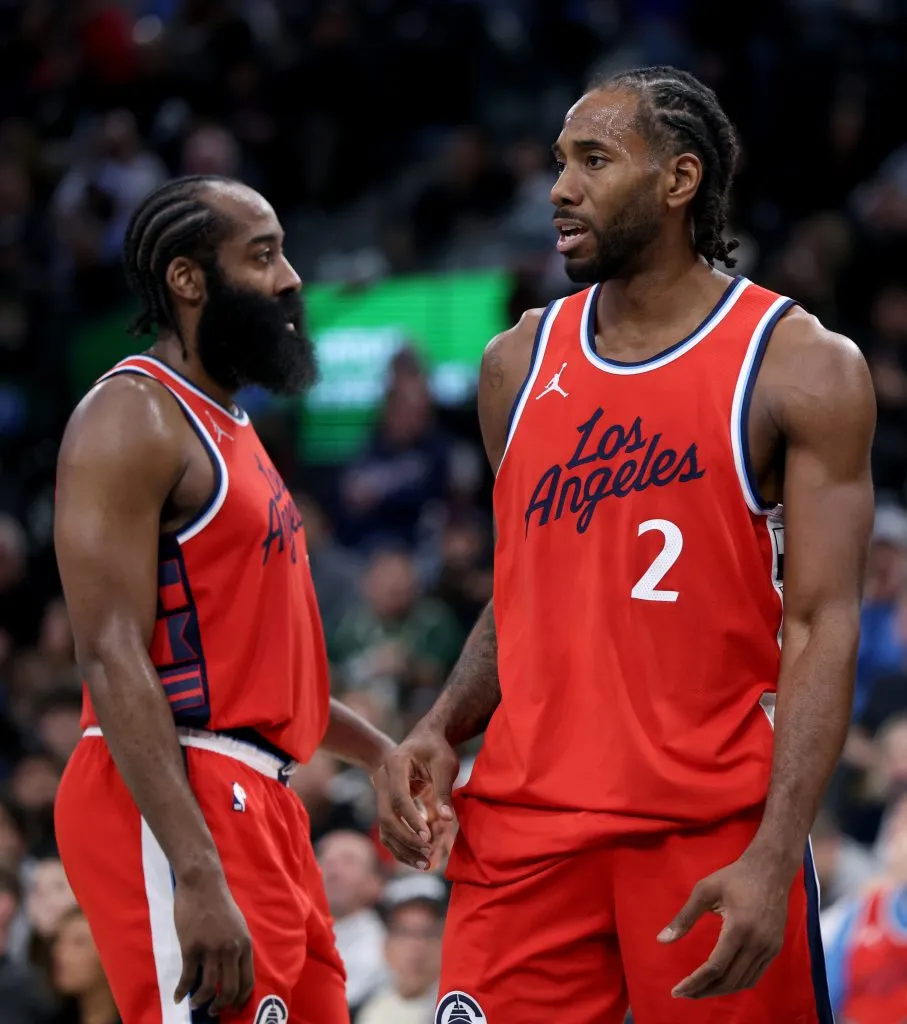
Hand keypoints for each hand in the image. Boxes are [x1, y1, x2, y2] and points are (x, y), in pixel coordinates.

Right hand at [173, 873, 254, 1014]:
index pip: (248, 981)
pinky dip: (182, 991)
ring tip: (195, 1004)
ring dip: (201, 1001)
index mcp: (245, 944)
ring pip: (209, 987)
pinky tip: (178, 996)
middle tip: (213, 1011)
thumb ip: (236, 947)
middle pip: (230, 989)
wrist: (202, 883)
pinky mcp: (192, 947)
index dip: (241, 1000)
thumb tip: (232, 971)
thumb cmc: (219, 902)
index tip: (234, 1009)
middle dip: (221, 1005)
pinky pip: (187, 977)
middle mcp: (231, 949)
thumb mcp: (237, 925)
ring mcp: (211, 949)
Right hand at [372, 724, 459, 869]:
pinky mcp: (388, 805)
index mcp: (395, 764)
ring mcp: (382, 793)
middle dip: (407, 839)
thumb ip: (443, 790)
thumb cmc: (435, 749)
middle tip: (428, 854)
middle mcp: (383, 780)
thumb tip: (446, 819)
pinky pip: (390, 831)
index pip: (399, 798)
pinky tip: (419, 859)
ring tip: (426, 864)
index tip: (428, 837)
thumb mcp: (444, 763)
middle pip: (387, 817)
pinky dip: (402, 846)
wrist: (423, 739)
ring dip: (404, 848)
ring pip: (386, 828)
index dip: (412, 819)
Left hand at [657, 849, 790, 999]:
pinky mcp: (775, 948)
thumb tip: (661, 940)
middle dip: (704, 990)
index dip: (695, 982)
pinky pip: (755, 975)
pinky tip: (721, 981)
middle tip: (684, 994)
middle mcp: (757, 943)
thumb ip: (684, 917)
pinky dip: (737, 983)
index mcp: (739, 928)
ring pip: (743, 982)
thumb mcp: (704, 890)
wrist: (770, 869)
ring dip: (720, 990)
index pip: (715, 967)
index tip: (677, 990)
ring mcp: (769, 948)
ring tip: (699, 990)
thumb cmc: (733, 877)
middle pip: (729, 980)